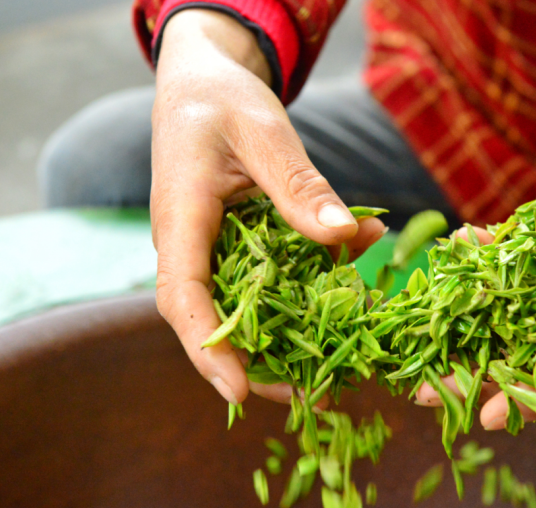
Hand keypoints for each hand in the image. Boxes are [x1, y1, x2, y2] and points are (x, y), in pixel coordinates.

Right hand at [151, 10, 385, 404]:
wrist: (204, 84)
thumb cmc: (221, 101)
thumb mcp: (263, 133)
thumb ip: (300, 186)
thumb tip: (346, 238)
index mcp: (183, 219)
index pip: (184, 296)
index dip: (209, 346)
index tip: (240, 391)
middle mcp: (192, 245)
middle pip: (214, 320)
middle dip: (260, 362)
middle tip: (314, 396)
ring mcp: (215, 249)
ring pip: (246, 307)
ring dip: (289, 338)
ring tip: (335, 375)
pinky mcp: (240, 245)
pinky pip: (272, 276)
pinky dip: (309, 284)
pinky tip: (353, 271)